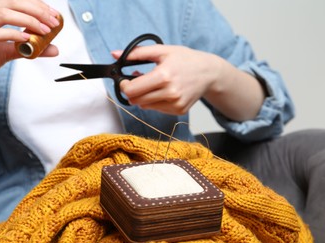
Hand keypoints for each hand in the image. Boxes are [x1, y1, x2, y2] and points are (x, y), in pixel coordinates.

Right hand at [0, 0, 59, 107]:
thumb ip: (30, 49)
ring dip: (28, 21)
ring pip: (1, 14)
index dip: (36, 4)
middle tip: (53, 22)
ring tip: (45, 31)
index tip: (54, 15)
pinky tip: (26, 39)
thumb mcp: (9, 53)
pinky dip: (11, 34)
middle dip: (36, 11)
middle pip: (9, 3)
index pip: (13, 0)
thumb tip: (55, 48)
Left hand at [112, 44, 264, 120]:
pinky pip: (156, 109)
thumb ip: (137, 53)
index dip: (124, 86)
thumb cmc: (186, 60)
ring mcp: (175, 104)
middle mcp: (170, 93)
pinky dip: (155, 101)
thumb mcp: (162, 50)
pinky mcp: (179, 111)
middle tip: (137, 81)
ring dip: (143, 96)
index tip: (125, 80)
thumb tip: (115, 54)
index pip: (132, 90)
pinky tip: (163, 91)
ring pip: (145, 106)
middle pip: (136, 100)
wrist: (208, 72)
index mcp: (164, 76)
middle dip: (132, 91)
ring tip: (152, 84)